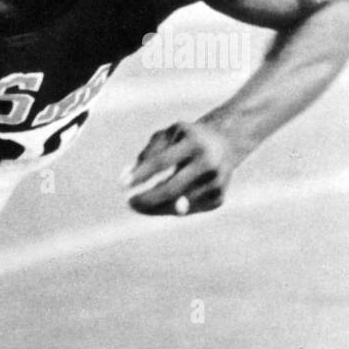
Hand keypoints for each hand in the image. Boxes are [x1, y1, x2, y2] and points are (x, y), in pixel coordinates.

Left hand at [122, 119, 240, 216]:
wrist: (225, 144)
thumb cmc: (185, 140)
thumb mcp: (166, 136)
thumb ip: (146, 154)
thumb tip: (125, 178)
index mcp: (194, 143)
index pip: (162, 162)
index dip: (141, 174)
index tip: (122, 184)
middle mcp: (209, 163)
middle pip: (171, 188)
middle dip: (147, 199)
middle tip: (129, 203)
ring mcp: (216, 183)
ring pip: (177, 205)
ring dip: (156, 205)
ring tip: (148, 195)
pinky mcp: (218, 199)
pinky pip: (186, 212)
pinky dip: (171, 208)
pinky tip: (170, 197)